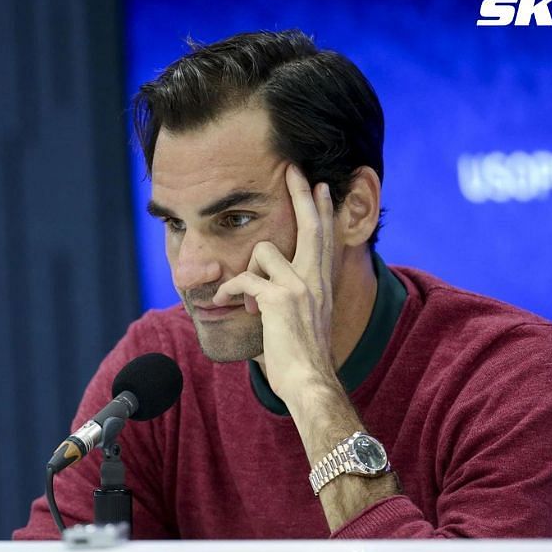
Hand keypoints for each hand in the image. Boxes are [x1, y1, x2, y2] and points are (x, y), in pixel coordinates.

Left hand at [212, 164, 337, 403]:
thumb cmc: (301, 359)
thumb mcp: (301, 321)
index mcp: (321, 283)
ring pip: (262, 250)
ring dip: (244, 272)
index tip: (320, 186)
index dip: (321, 210)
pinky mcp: (279, 298)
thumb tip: (263, 291)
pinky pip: (243, 279)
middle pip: (310, 225)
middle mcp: (315, 279)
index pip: (324, 238)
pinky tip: (227, 305)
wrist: (310, 382)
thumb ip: (288, 299)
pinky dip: (228, 291)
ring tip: (243, 300)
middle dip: (302, 194)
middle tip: (295, 169)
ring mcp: (299, 286)